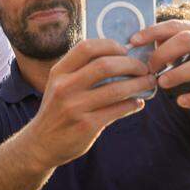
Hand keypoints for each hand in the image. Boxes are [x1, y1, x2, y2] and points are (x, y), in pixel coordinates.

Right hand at [27, 38, 154, 167]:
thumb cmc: (57, 110)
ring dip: (139, 84)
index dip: (111, 45)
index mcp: (59, 72)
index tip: (125, 50)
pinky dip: (133, 104)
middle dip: (131, 64)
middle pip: (105, 65)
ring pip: (116, 89)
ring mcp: (75, 107)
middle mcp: (64, 87)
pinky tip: (137, 102)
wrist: (41, 144)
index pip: (87, 48)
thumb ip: (80, 71)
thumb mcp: (59, 85)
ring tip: (148, 83)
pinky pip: (118, 110)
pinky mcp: (86, 125)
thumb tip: (119, 57)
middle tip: (144, 68)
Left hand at [137, 20, 189, 124]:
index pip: (177, 25)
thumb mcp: (188, 55)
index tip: (133, 41)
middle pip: (189, 39)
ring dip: (180, 73)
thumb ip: (168, 48)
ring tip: (162, 82)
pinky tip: (182, 101)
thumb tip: (138, 45)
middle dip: (164, 53)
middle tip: (149, 68)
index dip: (153, 32)